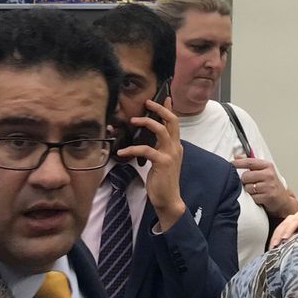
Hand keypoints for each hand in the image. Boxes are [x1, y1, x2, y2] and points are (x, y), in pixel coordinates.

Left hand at [116, 98, 184, 230]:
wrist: (168, 199)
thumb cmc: (162, 181)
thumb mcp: (161, 161)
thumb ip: (159, 149)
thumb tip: (150, 140)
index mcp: (175, 146)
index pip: (174, 123)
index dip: (169, 109)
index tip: (165, 97)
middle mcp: (176, 147)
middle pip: (172, 121)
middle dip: (160, 109)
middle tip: (147, 102)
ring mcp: (170, 154)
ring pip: (161, 130)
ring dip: (147, 123)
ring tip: (133, 121)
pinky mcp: (162, 162)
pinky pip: (146, 149)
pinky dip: (132, 149)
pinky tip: (121, 152)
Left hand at [232, 156, 296, 217]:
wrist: (283, 200)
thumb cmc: (271, 185)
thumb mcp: (264, 171)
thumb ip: (251, 163)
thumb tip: (236, 157)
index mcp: (268, 166)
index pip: (249, 162)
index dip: (238, 163)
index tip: (230, 163)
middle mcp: (269, 175)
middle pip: (246, 176)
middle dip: (245, 181)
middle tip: (251, 183)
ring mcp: (269, 186)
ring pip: (248, 187)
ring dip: (249, 191)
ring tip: (256, 191)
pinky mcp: (268, 196)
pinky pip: (252, 197)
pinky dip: (253, 198)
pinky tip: (259, 197)